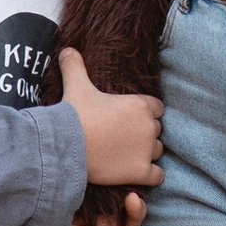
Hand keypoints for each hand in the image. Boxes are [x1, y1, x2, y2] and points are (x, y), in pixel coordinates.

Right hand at [61, 46, 163, 187]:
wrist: (67, 146)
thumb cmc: (74, 114)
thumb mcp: (76, 85)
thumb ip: (75, 66)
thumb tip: (67, 49)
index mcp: (140, 105)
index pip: (156, 108)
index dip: (144, 113)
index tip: (129, 119)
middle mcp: (148, 127)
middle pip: (156, 130)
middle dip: (143, 133)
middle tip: (124, 138)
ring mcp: (147, 150)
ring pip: (157, 151)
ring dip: (147, 153)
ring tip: (128, 155)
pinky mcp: (141, 172)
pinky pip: (158, 175)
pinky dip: (150, 175)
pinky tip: (137, 173)